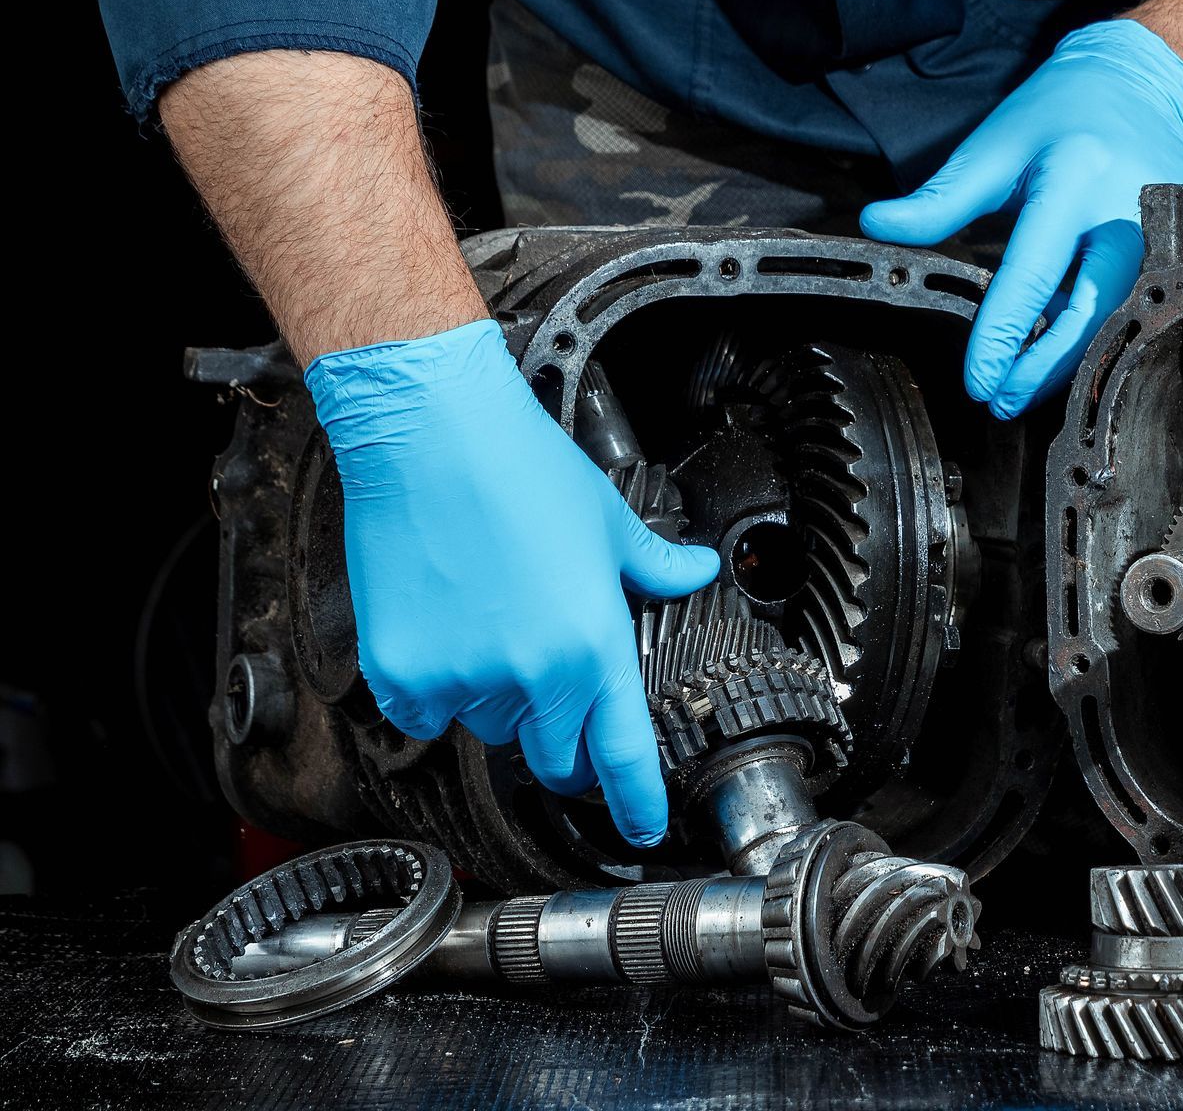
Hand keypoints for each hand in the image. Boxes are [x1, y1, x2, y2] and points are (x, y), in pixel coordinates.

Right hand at [306, 318, 719, 845]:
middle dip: (558, 736)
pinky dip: (433, 687)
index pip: (620, 755)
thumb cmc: (520, 469)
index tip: (643, 829)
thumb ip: (655, 566)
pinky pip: (424, 712)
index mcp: (593, 647)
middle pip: (552, 754)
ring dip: (495, 698)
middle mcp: (531, 676)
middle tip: (550, 684)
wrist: (431, 435)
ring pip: (487, 725)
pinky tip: (442, 626)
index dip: (636, 802)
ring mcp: (462, 680)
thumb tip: (697, 573)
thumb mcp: (609, 521)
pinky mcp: (402, 672)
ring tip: (491, 618)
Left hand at [861, 19, 1182, 416]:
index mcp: (1077, 176)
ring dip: (1081, 360)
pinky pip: (1166, 305)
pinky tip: (1085, 350)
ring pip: (1133, 320)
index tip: (978, 383)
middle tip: (1004, 400)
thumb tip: (877, 225)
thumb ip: (939, 199)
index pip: (1033, 276)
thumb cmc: (1058, 118)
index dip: (1002, 338)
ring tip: (1033, 381)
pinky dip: (1123, 332)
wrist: (1141, 86)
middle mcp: (1136, 203)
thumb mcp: (992, 149)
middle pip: (1095, 313)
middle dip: (1046, 369)